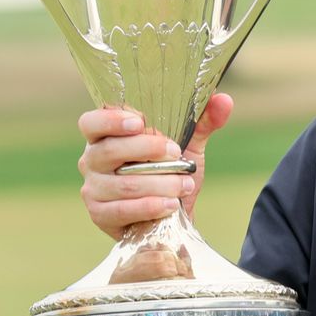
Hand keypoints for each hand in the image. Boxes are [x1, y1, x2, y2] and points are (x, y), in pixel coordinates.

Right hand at [77, 93, 232, 239]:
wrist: (172, 213)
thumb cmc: (171, 172)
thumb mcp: (188, 146)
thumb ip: (203, 123)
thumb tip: (223, 100)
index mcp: (106, 136)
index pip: (92, 122)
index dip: (111, 120)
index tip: (139, 122)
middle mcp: (92, 160)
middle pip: (109, 150)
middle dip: (147, 150)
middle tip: (176, 154)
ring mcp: (93, 188)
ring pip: (122, 184)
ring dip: (158, 183)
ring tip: (184, 185)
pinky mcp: (99, 214)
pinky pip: (121, 210)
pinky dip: (148, 206)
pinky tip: (170, 204)